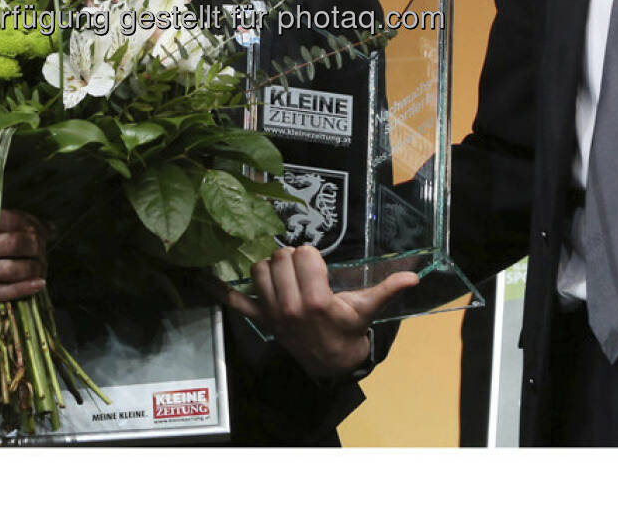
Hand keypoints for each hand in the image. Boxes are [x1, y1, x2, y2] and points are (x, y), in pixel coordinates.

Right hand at [0, 210, 46, 311]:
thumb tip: (15, 220)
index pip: (12, 219)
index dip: (34, 223)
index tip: (45, 227)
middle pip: (20, 242)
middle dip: (40, 245)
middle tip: (46, 247)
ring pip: (14, 268)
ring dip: (36, 267)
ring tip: (44, 266)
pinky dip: (22, 289)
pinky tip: (38, 285)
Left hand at [222, 245, 417, 377]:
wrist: (331, 364)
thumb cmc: (348, 330)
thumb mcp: (366, 309)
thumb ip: (387, 288)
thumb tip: (414, 275)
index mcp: (316, 300)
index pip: (304, 254)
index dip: (312, 255)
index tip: (319, 264)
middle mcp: (289, 305)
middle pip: (279, 257)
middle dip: (292, 257)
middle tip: (303, 269)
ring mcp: (271, 313)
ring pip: (258, 269)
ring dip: (269, 266)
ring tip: (283, 273)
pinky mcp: (260, 319)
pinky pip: (235, 302)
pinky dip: (219, 289)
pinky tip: (203, 275)